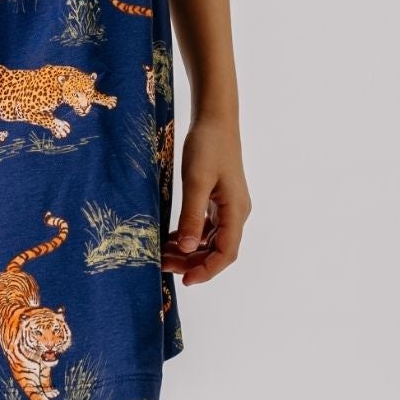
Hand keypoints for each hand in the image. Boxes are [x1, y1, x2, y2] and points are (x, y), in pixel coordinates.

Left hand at [162, 112, 249, 285]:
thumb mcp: (196, 180)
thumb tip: (188, 249)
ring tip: (164, 254)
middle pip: (218, 250)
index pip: (226, 253)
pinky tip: (172, 238)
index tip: (185, 281)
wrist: (215, 119)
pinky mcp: (219, 198)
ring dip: (190, 250)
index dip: (207, 271)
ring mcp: (228, 206)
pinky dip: (191, 235)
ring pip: (211, 240)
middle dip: (193, 262)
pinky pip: (207, 226)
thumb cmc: (207, 145)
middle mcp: (236, 212)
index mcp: (236, 211)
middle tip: (163, 264)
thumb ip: (192, 215)